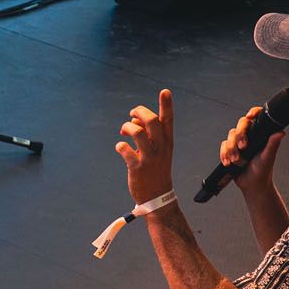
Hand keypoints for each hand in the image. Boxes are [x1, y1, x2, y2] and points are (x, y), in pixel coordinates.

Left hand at [117, 89, 177, 205]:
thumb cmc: (156, 168)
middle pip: (151, 121)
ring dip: (127, 127)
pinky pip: (125, 150)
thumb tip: (134, 118)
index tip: (165, 91)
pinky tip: (121, 148)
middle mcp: (160, 147)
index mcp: (167, 142)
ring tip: (124, 131)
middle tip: (131, 114)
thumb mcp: (158, 149)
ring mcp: (149, 157)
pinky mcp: (137, 167)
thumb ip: (149, 133)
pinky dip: (120, 146)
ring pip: (138, 132)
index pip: (168, 120)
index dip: (167, 105)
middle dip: (138, 111)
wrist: (157, 196)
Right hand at [218, 107, 284, 196]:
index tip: (250, 116)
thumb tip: (281, 132)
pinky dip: (224, 154)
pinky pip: (223, 146)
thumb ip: (272, 144)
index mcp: (260, 135)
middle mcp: (250, 136)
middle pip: (240, 125)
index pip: (256, 118)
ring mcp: (239, 143)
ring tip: (236, 161)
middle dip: (239, 136)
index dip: (253, 113)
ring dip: (231, 149)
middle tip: (243, 147)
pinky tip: (228, 162)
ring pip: (230, 136)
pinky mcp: (230, 150)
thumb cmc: (263, 171)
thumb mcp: (268, 157)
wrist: (252, 185)